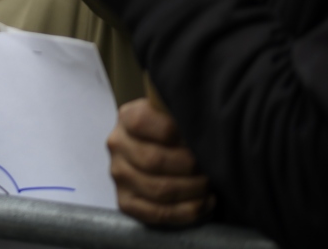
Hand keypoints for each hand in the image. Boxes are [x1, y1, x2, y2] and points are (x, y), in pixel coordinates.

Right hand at [108, 98, 214, 224]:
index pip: (143, 122)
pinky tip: (204, 204)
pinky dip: (187, 212)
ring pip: (159, 190)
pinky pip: (158, 213)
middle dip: (190, 167)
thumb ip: (182, 114)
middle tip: (210, 168)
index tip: (196, 138)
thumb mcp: (174, 114)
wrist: (159, 151)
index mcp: (127, 118)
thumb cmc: (176, 132)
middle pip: (154, 160)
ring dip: (193, 191)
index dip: (174, 132)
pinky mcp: (126, 201)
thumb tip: (205, 123)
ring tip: (210, 186)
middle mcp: (117, 145)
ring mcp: (119, 175)